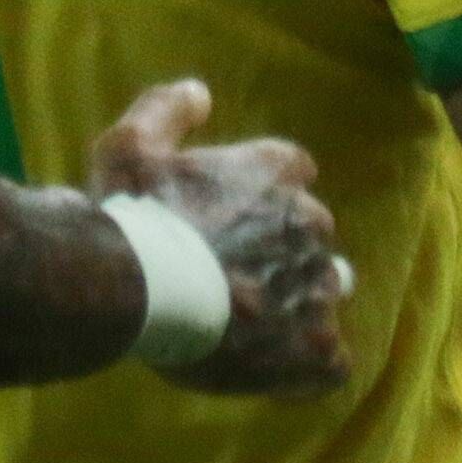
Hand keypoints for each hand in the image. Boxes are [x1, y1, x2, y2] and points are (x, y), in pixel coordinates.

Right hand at [88, 78, 354, 397]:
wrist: (133, 286)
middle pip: (311, 233)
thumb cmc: (133, 213)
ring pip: (323, 293)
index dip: (263, 191)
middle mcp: (309, 224)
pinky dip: (307, 368)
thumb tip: (201, 92)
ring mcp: (316, 289)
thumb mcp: (131, 142)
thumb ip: (168, 109)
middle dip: (281, 249)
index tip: (232, 212)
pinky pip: (330, 363)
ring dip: (296, 305)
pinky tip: (273, 370)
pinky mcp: (314, 349)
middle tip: (232, 273)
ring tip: (252, 326)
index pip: (293, 169)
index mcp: (276, 172)